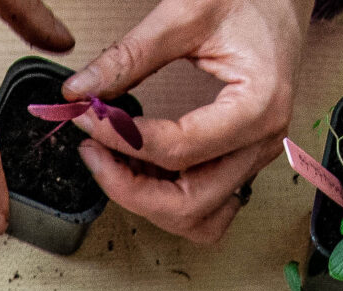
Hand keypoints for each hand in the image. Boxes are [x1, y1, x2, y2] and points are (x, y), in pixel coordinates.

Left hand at [61, 0, 311, 243]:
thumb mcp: (187, 12)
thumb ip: (131, 54)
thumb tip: (81, 91)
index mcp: (259, 106)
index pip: (178, 150)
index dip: (122, 141)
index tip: (87, 118)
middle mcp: (262, 143)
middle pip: (190, 205)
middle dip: (130, 188)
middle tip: (92, 152)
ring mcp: (254, 158)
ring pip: (198, 218)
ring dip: (148, 203)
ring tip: (113, 162)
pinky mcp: (242, 162)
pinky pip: (204, 206)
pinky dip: (167, 201)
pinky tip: (139, 168)